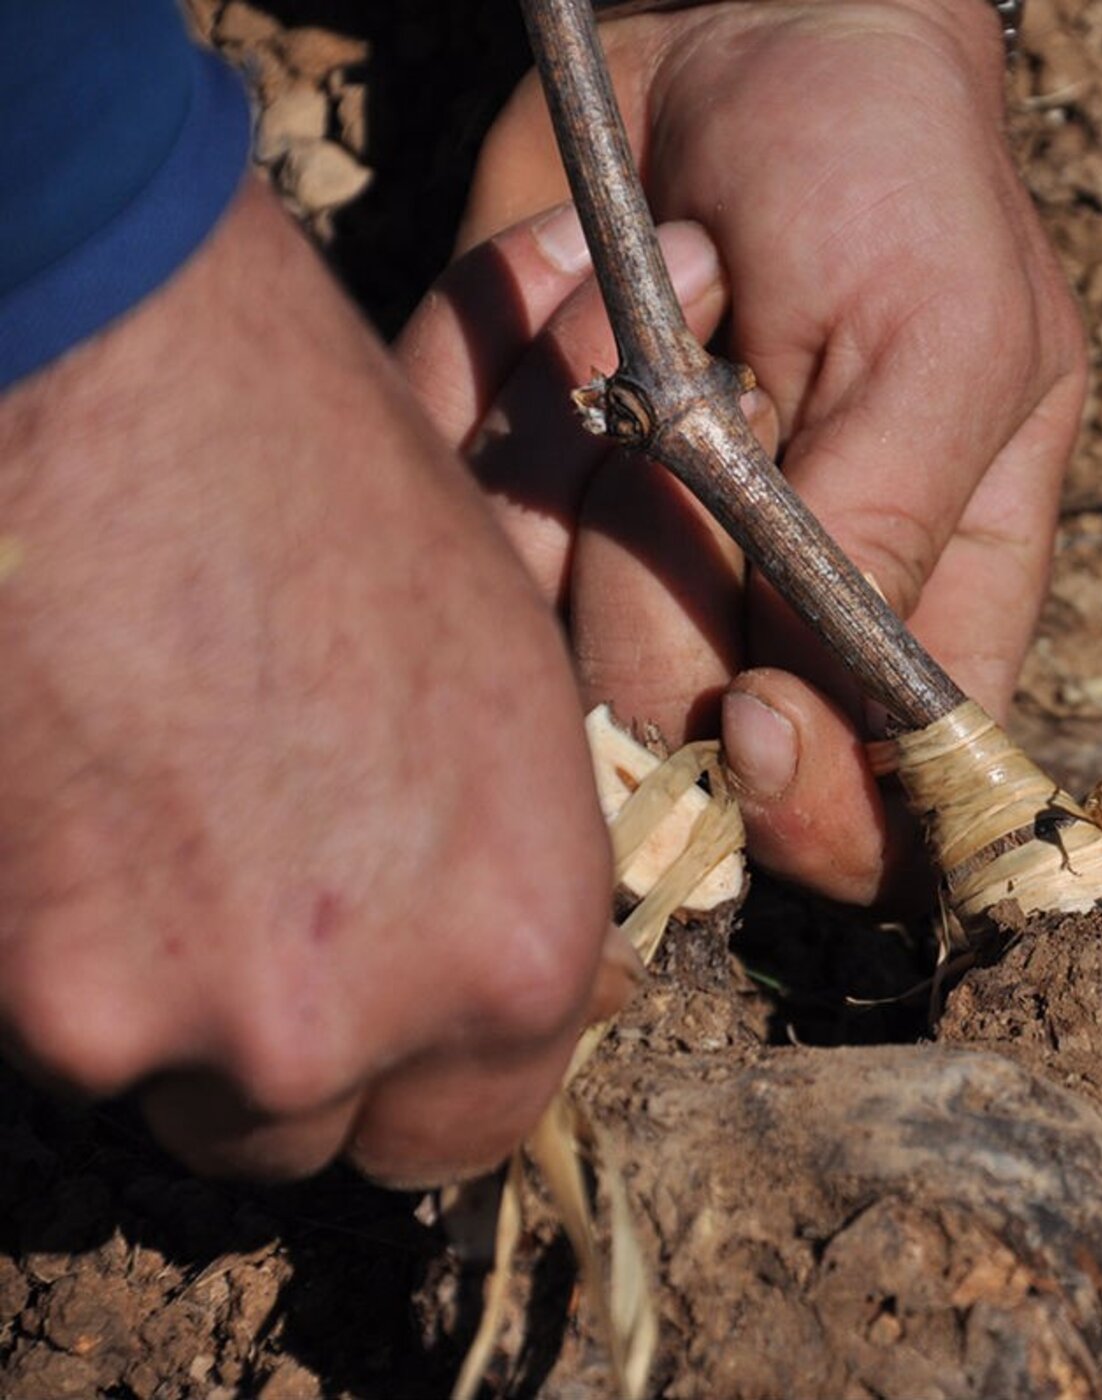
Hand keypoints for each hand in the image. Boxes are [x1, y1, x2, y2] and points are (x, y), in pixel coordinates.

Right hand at [0, 179, 648, 1184]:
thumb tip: (520, 966)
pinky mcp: (10, 991)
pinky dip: (62, 945)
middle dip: (309, 1054)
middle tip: (270, 923)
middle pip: (322, 1136)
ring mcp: (159, 1023)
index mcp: (517, 942)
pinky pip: (56, 1022)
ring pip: (172, 1085)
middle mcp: (352, 1022)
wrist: (111, 367)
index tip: (408, 1014)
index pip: (489, 1115)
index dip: (443, 1069)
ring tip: (160, 820)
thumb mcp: (501, 687)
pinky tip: (74, 800)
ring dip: (171, 1000)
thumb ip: (500, 868)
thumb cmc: (332, 487)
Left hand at [441, 0, 1085, 904]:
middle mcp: (765, 618)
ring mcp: (624, 562)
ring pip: (530, 640)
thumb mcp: (939, 345)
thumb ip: (881, 550)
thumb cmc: (885, 169)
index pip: (875, 815)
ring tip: (651, 287)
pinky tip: (559, 275)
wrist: (742, 20)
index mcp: (920, 610)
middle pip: (670, 744)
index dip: (807, 811)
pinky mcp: (511, 493)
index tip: (749, 711)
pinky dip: (481, 369)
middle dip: (658, 571)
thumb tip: (784, 742)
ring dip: (572, 444)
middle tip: (714, 382)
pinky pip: (442, 507)